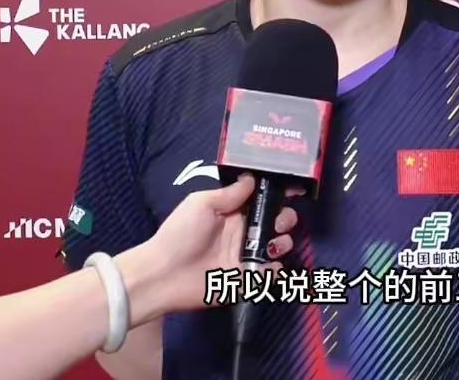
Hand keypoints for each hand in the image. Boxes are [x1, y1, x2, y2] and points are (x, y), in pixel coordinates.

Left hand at [116, 174, 298, 323]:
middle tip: (279, 222)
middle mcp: (242, 233)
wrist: (163, 274)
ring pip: (277, 246)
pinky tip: (269, 264)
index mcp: (233, 212)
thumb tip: (253, 178)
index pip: (261, 200)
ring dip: (283, 242)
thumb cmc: (180, 233)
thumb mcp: (202, 204)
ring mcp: (245, 256)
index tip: (295, 189)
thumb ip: (230, 193)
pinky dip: (275, 270)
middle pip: (276, 222)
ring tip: (275, 244)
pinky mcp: (245, 280)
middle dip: (285, 219)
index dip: (278, 195)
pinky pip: (269, 274)